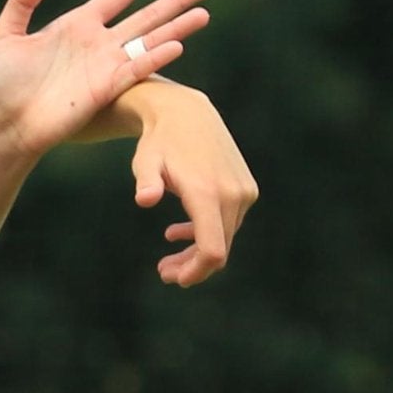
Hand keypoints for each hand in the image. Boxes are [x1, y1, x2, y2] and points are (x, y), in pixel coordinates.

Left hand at [0, 0, 207, 164]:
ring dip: (176, 28)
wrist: (5, 121)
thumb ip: (22, 1)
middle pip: (145, 16)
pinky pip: (135, 70)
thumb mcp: (6, 34)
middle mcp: (99, 43)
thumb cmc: (3, 82)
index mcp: (78, 25)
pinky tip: (176, 46)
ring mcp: (105, 66)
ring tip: (203, 14)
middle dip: (174, 1)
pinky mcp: (105, 89)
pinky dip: (154, 58)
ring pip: (149, 42)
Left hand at [119, 79, 257, 286]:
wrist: (187, 113)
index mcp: (207, 193)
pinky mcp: (247, 188)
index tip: (175, 279)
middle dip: (192, 266)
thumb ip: (146, 181)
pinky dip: (206, 233)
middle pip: (218, 248)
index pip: (212, 249)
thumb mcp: (145, 161)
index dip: (196, 271)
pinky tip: (176, 233)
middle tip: (163, 273)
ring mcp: (244, 192)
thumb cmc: (159, 141)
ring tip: (167, 260)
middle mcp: (232, 194)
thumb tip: (145, 199)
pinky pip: (229, 222)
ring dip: (197, 252)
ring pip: (224, 237)